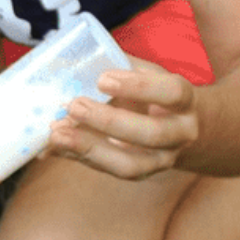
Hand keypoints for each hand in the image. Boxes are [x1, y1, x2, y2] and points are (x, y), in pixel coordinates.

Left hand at [45, 56, 198, 179]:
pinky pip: (107, 170)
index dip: (139, 86)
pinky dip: (77, 157)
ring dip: (89, 148)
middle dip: (109, 121)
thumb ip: (114, 67)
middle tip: (74, 105)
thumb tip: (65, 65)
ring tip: (56, 133)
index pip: (172, 93)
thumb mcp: (142, 73)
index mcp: (185, 101)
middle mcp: (180, 134)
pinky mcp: (138, 173)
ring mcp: (161, 160)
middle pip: (150, 134)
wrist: (177, 126)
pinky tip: (53, 146)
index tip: (102, 79)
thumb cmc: (150, 92)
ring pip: (129, 164)